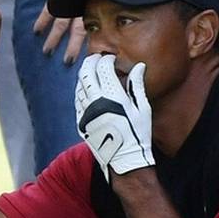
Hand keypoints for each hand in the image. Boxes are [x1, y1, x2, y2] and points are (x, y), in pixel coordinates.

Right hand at [36, 0, 101, 61]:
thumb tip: (117, 8)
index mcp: (95, 3)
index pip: (95, 26)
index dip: (94, 41)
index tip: (94, 55)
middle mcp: (82, 5)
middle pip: (78, 31)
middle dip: (72, 47)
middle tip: (69, 63)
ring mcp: (66, 1)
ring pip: (60, 25)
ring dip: (53, 39)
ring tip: (47, 52)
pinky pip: (46, 11)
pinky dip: (41, 21)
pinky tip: (35, 31)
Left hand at [74, 54, 155, 174]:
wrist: (124, 160)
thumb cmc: (138, 134)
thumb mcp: (142, 108)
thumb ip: (137, 85)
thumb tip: (138, 66)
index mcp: (113, 96)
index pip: (103, 68)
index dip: (106, 59)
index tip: (110, 58)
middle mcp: (96, 102)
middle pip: (86, 73)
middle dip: (91, 62)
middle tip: (97, 59)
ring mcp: (85, 112)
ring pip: (79, 85)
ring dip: (84, 75)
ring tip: (91, 71)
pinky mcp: (80, 121)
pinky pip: (76, 100)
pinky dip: (80, 90)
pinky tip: (86, 88)